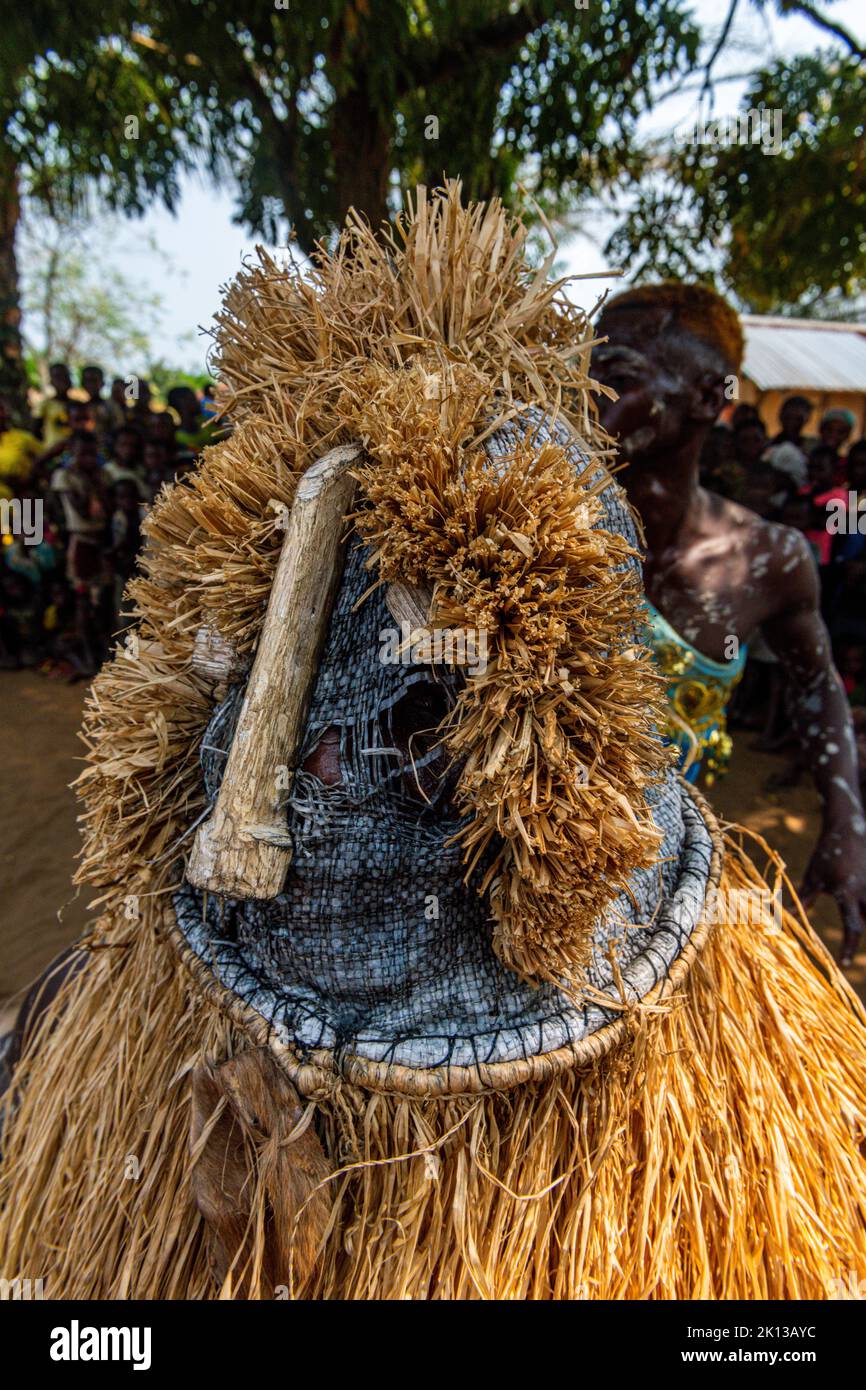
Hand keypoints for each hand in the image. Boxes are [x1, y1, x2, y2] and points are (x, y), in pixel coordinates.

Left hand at [800, 827, 865, 967]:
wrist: (848, 827)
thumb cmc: (827, 853)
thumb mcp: (814, 876)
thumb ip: (806, 898)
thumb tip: (787, 918)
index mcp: (848, 893)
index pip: (853, 927)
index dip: (849, 948)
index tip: (843, 965)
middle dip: (860, 936)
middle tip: (849, 951)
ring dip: (864, 918)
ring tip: (854, 920)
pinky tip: (862, 911)